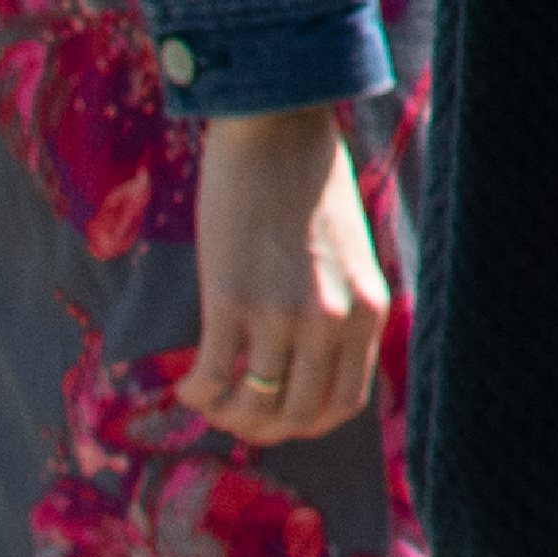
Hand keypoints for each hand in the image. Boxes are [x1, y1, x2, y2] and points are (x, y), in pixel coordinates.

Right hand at [182, 107, 390, 455]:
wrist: (278, 129)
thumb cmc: (311, 185)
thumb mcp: (351, 256)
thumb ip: (341, 306)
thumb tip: (310, 359)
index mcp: (369, 311)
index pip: (344, 402)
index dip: (307, 421)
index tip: (280, 414)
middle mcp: (333, 321)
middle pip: (296, 415)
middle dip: (261, 427)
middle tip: (235, 411)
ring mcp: (282, 315)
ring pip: (253, 407)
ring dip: (225, 415)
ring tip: (209, 398)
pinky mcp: (232, 301)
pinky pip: (211, 376)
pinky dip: (196, 392)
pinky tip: (188, 382)